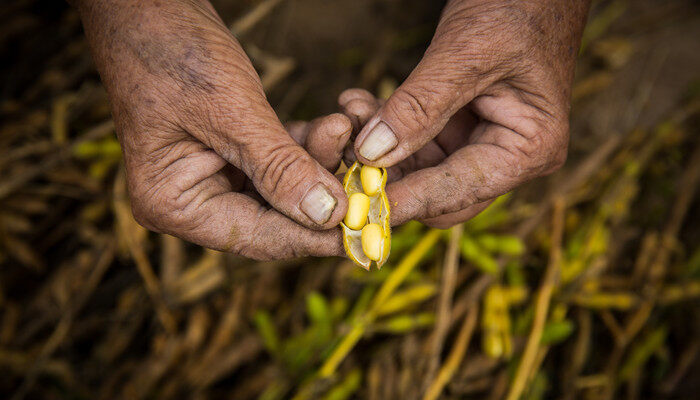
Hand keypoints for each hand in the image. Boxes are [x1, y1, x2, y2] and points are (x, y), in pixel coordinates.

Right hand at [75, 0, 349, 258]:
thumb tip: (330, 215)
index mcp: (174, 204)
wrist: (145, 4)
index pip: (258, 237)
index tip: (366, 231)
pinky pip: (279, 160)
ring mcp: (213, 175)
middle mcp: (193, 200)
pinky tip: (333, 124)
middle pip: (275, 217)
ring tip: (345, 129)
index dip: (314, 237)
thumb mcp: (229, 111)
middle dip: (323, 192)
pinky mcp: (231, 152)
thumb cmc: (170, 51)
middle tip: (370, 178)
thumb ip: (279, 168)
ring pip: (284, 188)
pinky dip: (306, 144)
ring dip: (319, 160)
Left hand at [349, 1, 589, 227]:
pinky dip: (384, 127)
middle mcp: (507, 157)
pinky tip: (358, 104)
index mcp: (529, 150)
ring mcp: (480, 144)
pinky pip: (413, 144)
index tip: (360, 208)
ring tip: (349, 113)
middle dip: (388, 176)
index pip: (458, 191)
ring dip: (378, 149)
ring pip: (417, 170)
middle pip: (436, 193)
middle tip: (343, 158)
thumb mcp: (466, 53)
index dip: (408, 200)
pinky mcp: (457, 129)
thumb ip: (419, 106)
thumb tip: (371, 153)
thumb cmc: (517, 9)